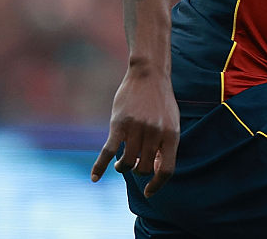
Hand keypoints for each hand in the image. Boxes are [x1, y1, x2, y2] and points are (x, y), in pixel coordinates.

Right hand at [91, 62, 179, 197]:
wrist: (149, 74)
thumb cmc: (161, 102)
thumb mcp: (171, 122)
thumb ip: (165, 146)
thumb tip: (155, 171)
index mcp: (171, 134)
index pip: (166, 170)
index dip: (157, 185)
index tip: (149, 191)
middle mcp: (155, 133)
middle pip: (144, 167)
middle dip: (139, 171)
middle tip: (135, 164)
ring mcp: (137, 128)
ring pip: (127, 162)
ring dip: (123, 167)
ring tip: (121, 163)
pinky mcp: (119, 124)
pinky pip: (107, 151)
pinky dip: (100, 167)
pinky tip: (95, 178)